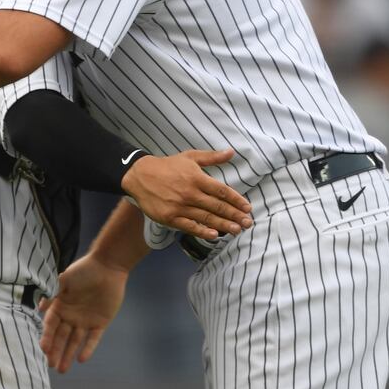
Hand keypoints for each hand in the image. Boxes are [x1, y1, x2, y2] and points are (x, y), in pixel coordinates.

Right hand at [38, 255, 128, 372]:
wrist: (108, 266)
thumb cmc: (84, 270)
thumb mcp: (65, 280)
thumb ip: (52, 293)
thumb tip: (40, 307)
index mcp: (60, 306)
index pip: (50, 325)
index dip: (47, 337)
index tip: (43, 349)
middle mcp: (71, 316)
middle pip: (61, 337)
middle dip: (55, 351)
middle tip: (51, 365)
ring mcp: (85, 321)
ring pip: (74, 341)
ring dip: (68, 354)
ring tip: (62, 369)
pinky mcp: (100, 323)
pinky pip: (93, 339)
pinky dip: (88, 348)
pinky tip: (81, 359)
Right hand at [121, 149, 251, 239]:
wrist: (139, 176)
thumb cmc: (167, 166)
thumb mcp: (190, 157)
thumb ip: (212, 157)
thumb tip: (231, 152)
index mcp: (197, 178)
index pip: (221, 191)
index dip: (236, 200)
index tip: (247, 207)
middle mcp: (190, 193)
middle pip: (217, 206)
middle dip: (234, 215)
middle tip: (248, 223)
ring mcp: (179, 206)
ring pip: (206, 218)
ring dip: (223, 225)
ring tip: (237, 230)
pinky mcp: (170, 217)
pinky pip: (189, 226)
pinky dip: (202, 231)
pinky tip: (214, 236)